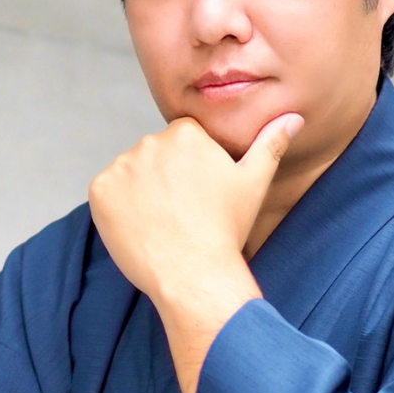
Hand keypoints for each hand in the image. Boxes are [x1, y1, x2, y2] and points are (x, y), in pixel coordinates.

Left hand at [88, 111, 303, 392]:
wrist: (194, 275)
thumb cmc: (226, 229)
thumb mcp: (255, 182)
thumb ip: (271, 142)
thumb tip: (294, 117)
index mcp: (186, 132)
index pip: (183, 140)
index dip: (191, 168)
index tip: (199, 193)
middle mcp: (150, 141)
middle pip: (155, 154)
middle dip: (164, 177)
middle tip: (182, 211)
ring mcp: (122, 166)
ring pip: (131, 173)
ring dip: (140, 191)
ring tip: (162, 221)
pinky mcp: (100, 191)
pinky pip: (106, 192)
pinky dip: (117, 207)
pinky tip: (141, 226)